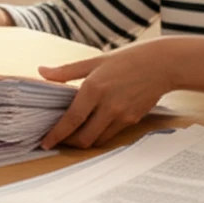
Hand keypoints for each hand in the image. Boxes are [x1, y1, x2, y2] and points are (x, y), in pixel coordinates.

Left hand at [38, 40, 172, 148]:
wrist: (162, 64)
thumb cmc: (127, 59)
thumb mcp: (94, 61)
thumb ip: (66, 71)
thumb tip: (42, 71)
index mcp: (94, 89)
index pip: (71, 120)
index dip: (56, 135)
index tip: (44, 143)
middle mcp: (107, 106)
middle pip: (83, 138)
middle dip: (68, 143)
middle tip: (58, 140)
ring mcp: (121, 116)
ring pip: (97, 140)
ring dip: (83, 141)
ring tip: (73, 134)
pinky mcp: (132, 120)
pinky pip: (110, 135)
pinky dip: (98, 135)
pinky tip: (93, 127)